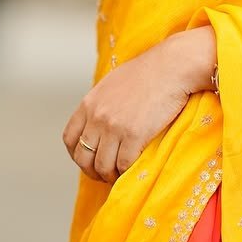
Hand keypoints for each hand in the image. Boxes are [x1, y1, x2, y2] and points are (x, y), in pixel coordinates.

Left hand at [63, 28, 216, 181]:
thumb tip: (100, 122)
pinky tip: (133, 169)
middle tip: (105, 174)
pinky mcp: (134, 135)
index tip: (88, 160)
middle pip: (83, 157)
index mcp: (89, 103)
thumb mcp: (113, 84)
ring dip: (110, 175)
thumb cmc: (148, 73)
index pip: (70, 138)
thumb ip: (102, 103)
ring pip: (102, 166)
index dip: (76, 154)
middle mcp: (97, 117)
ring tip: (120, 175)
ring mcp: (114, 127)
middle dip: (92, 171)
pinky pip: (124, 165)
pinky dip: (127, 172)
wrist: (171, 67)